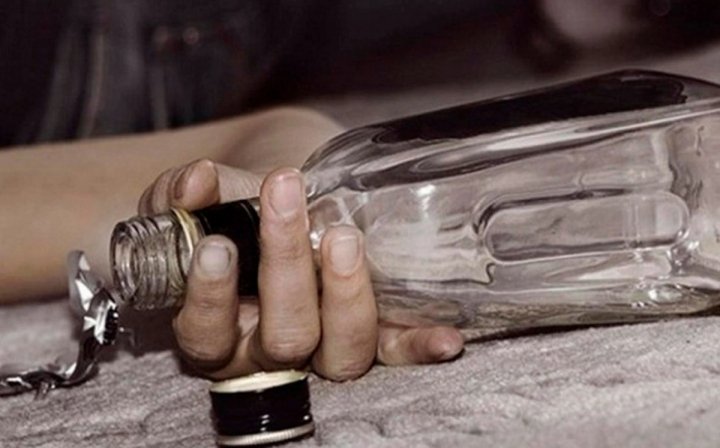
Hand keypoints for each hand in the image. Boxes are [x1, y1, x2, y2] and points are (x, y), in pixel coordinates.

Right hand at [139, 159, 463, 380]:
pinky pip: (396, 353)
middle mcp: (271, 348)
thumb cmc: (240, 205)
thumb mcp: (209, 196)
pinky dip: (419, 346)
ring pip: (340, 353)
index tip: (218, 244)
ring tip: (344, 242)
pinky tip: (446, 338)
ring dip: (346, 301)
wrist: (285, 194)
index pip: (206, 330)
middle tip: (286, 204)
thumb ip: (194, 191)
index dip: (209, 296)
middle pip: (281, 338)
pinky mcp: (373, 334)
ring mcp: (326, 345)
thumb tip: (192, 185)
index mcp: (219, 324)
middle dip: (285, 272)